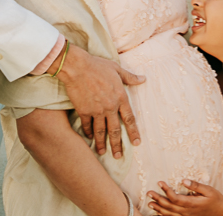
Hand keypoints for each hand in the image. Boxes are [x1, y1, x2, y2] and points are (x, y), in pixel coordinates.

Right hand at [55, 43, 144, 157]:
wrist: (78, 67)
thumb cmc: (98, 66)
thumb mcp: (117, 69)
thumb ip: (130, 77)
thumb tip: (143, 79)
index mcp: (120, 97)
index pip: (129, 118)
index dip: (133, 132)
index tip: (136, 143)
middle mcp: (110, 107)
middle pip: (115, 130)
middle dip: (117, 145)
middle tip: (118, 156)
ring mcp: (96, 110)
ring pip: (100, 131)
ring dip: (101, 143)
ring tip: (102, 152)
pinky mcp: (84, 111)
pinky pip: (87, 125)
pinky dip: (88, 132)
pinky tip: (89, 137)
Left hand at [147, 180, 222, 216]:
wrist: (221, 213)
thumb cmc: (215, 200)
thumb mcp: (208, 190)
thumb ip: (195, 186)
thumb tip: (184, 180)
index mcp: (191, 204)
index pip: (175, 197)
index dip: (166, 190)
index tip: (159, 182)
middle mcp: (187, 212)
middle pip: (169, 206)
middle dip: (158, 199)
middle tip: (149, 193)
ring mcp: (186, 217)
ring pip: (170, 214)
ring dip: (159, 209)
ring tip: (150, 204)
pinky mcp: (187, 219)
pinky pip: (173, 219)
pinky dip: (165, 217)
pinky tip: (159, 214)